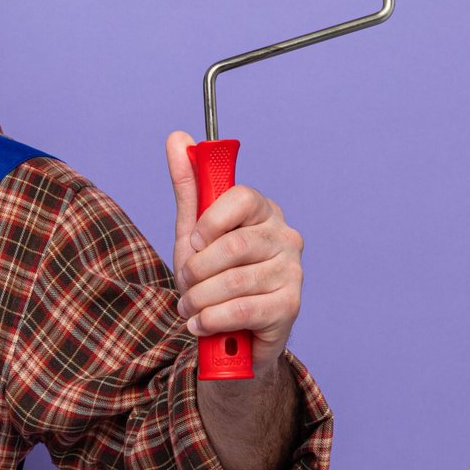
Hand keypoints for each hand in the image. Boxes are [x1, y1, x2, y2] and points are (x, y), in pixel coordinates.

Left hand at [166, 131, 303, 375]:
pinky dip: (212, 320)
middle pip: (233, 245)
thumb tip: (177, 137)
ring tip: (191, 308)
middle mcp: (286, 237)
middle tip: (186, 284)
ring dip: (199, 299)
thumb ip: (188, 186)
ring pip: (234, 281)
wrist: (227, 333)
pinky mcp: (291, 306)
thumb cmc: (212, 276)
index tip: (194, 242)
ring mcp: (293, 272)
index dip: (208, 222)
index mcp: (264, 212)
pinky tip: (202, 324)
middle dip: (196, 270)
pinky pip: (242, 310)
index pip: (240, 197)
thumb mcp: (193, 231)